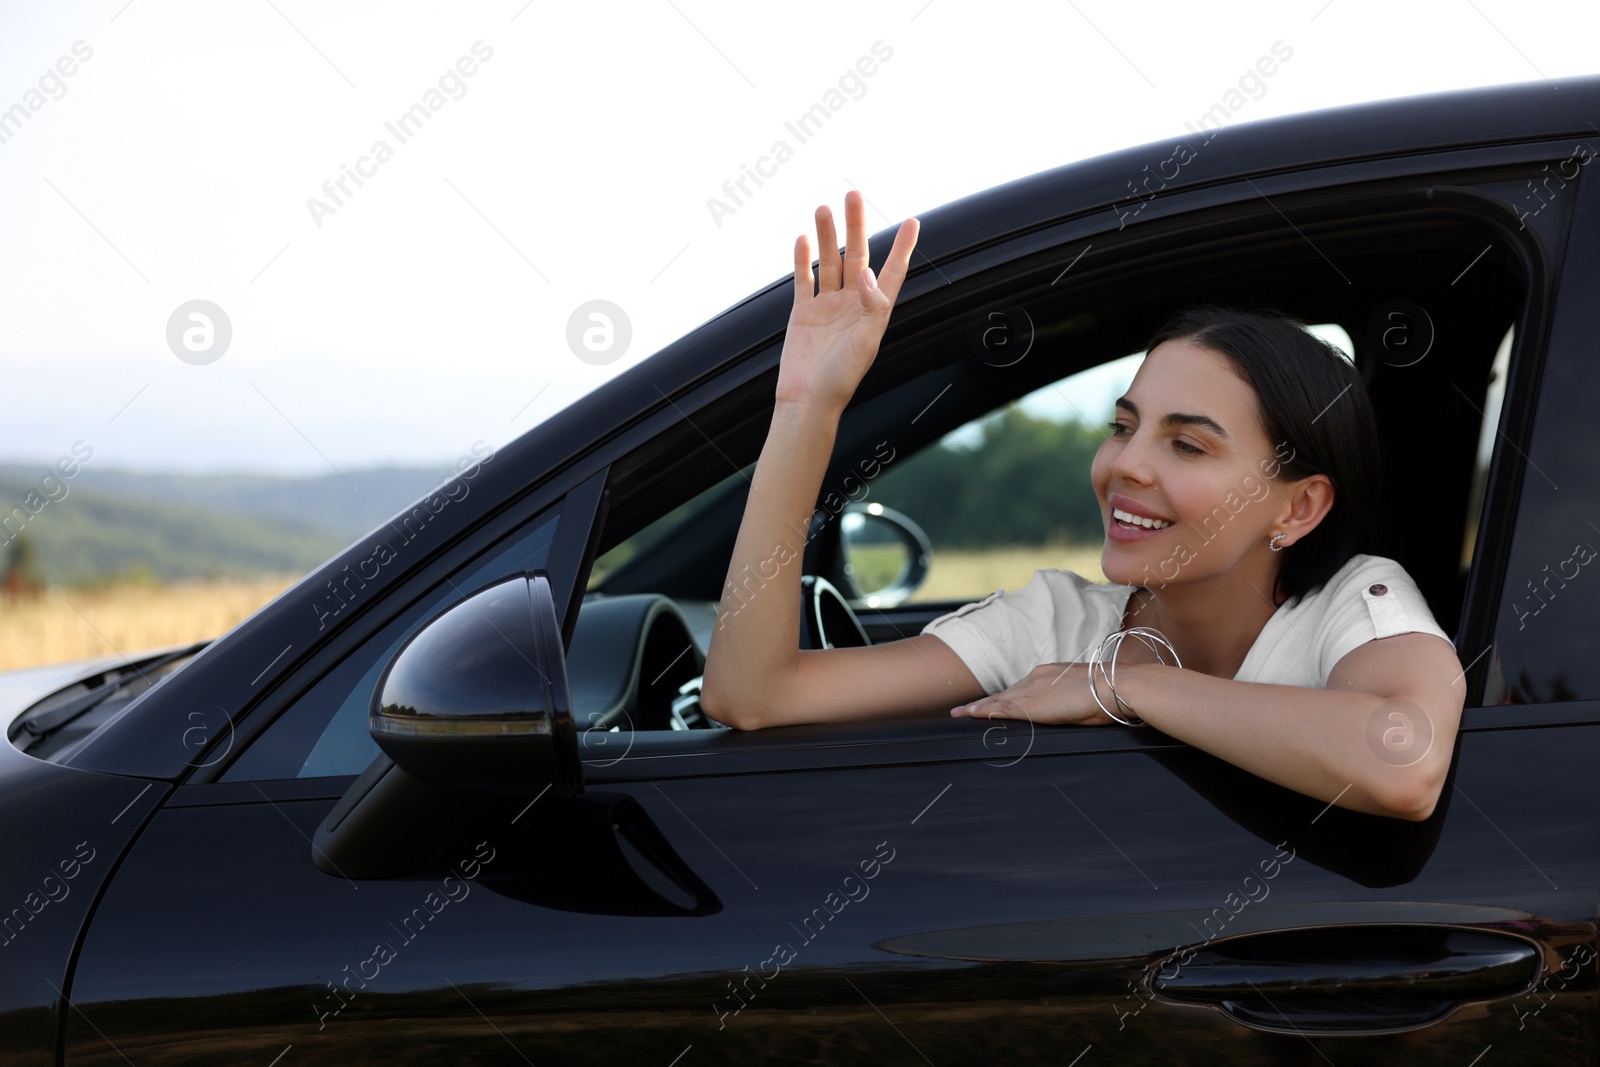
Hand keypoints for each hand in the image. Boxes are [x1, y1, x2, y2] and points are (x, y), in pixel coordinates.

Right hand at [774, 190, 919, 414]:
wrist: (807, 401)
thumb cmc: (841, 378)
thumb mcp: (866, 342)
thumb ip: (871, 305)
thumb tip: (866, 271)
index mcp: (874, 312)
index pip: (891, 271)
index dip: (902, 246)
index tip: (912, 221)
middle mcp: (852, 304)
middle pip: (857, 256)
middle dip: (855, 226)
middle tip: (853, 195)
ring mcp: (827, 307)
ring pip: (829, 262)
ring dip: (827, 236)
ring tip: (823, 208)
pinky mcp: (803, 313)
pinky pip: (804, 280)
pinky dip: (803, 260)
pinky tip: (803, 239)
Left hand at [949, 662, 1124, 725]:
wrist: (1116, 686)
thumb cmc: (1109, 692)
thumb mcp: (1085, 693)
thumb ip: (1070, 697)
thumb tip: (1072, 705)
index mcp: (1050, 673)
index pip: (1021, 687)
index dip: (1004, 696)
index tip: (992, 701)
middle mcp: (1036, 677)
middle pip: (1005, 693)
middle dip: (985, 702)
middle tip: (963, 709)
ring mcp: (1032, 690)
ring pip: (998, 700)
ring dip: (978, 708)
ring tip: (959, 714)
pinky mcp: (1032, 704)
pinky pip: (1001, 708)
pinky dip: (984, 712)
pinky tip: (970, 715)